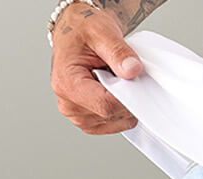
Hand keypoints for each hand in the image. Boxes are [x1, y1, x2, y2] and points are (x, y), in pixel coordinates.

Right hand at [50, 3, 143, 135]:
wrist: (76, 33)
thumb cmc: (82, 31)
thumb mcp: (101, 31)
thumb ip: (118, 51)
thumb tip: (133, 70)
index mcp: (67, 84)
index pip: (106, 106)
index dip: (127, 97)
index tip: (136, 80)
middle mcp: (69, 105)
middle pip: (112, 115)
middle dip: (126, 97)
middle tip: (123, 73)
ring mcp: (78, 116)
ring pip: (116, 122)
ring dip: (123, 103)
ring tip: (113, 79)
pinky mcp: (88, 122)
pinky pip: (115, 123)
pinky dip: (120, 109)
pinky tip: (112, 90)